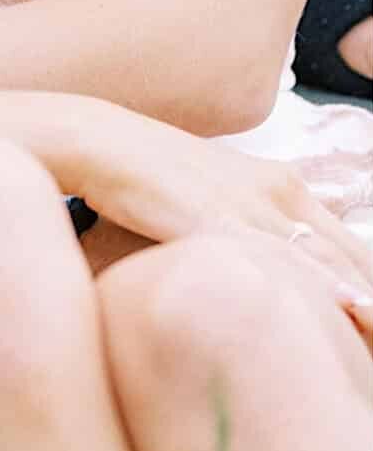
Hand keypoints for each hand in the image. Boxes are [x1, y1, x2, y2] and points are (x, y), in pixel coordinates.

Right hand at [83, 110, 372, 321]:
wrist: (103, 141)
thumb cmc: (154, 171)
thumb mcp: (222, 185)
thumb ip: (268, 209)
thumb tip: (319, 216)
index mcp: (285, 184)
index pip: (351, 247)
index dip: (371, 284)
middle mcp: (280, 192)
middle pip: (352, 256)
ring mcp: (252, 206)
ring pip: (328, 261)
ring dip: (364, 301)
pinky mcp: (219, 221)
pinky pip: (280, 261)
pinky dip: (321, 287)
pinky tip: (352, 309)